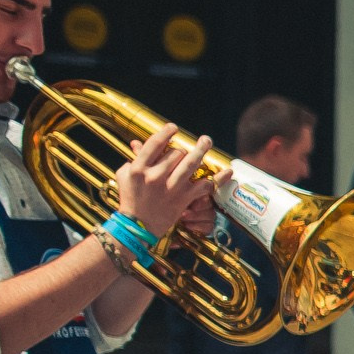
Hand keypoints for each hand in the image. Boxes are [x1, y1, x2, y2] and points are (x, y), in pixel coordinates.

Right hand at [115, 123, 215, 237]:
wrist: (138, 226)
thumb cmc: (130, 199)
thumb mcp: (125, 176)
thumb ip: (133, 159)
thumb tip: (137, 142)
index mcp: (138, 168)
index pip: (154, 144)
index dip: (166, 133)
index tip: (174, 127)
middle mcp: (155, 176)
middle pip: (176, 154)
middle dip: (183, 149)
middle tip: (188, 147)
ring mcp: (171, 187)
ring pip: (191, 164)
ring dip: (202, 150)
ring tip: (207, 141)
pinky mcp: (184, 198)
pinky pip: (205, 185)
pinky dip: (218, 178)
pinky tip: (228, 171)